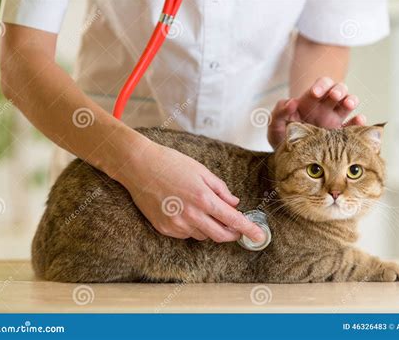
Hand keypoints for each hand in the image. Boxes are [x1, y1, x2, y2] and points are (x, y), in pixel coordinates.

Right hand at [118, 141, 265, 242]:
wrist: (138, 166)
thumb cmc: (170, 163)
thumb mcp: (201, 171)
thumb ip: (220, 189)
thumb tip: (234, 203)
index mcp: (203, 199)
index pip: (233, 220)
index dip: (249, 229)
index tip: (260, 236)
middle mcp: (191, 216)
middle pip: (220, 236)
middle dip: (232, 234)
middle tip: (236, 228)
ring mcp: (176, 225)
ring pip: (203, 236)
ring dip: (210, 228)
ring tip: (202, 209)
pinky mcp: (164, 229)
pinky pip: (186, 234)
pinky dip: (193, 227)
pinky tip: (185, 211)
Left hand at [267, 77, 365, 148]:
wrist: (288, 155)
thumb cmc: (282, 136)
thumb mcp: (275, 125)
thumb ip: (279, 113)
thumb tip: (291, 102)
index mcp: (310, 102)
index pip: (321, 86)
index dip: (321, 85)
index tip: (315, 93)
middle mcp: (325, 107)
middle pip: (339, 90)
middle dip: (338, 90)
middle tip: (333, 95)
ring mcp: (335, 120)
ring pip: (349, 103)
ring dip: (350, 100)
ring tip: (348, 104)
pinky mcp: (341, 135)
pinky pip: (353, 126)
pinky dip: (359, 122)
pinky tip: (359, 121)